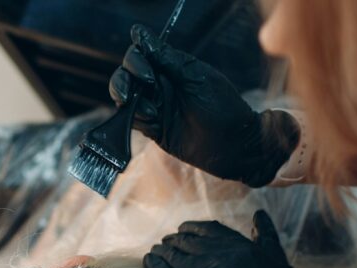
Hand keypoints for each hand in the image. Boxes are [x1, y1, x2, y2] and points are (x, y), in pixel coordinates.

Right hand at [109, 25, 299, 187]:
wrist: (233, 144)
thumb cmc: (222, 106)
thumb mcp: (195, 76)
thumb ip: (166, 57)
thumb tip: (139, 33)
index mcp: (170, 69)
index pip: (139, 56)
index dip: (136, 62)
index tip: (148, 75)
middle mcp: (159, 86)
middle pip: (125, 76)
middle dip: (124, 82)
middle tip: (133, 93)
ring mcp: (155, 108)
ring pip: (124, 98)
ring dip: (130, 102)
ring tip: (151, 112)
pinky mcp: (154, 129)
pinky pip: (133, 121)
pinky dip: (136, 119)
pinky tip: (153, 122)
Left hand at [144, 211, 351, 267]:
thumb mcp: (280, 265)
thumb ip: (266, 238)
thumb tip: (259, 215)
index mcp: (240, 247)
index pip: (207, 228)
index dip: (192, 228)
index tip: (184, 230)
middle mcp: (218, 258)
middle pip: (186, 241)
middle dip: (175, 240)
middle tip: (167, 243)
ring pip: (172, 256)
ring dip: (162, 251)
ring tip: (157, 252)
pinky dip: (154, 266)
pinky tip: (150, 262)